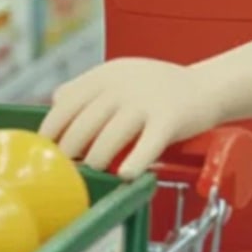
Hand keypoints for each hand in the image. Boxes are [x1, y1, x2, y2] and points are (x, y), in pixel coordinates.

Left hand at [41, 58, 219, 179]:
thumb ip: (88, 88)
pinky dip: (134, 163)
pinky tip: (126, 176)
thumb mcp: (120, 76)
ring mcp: (146, 101)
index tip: (44, 151)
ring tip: (95, 172)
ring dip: (96, 161)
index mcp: (106, 75)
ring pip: (109, 138)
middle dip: (70, 151)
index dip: (51, 130)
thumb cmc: (159, 88)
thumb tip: (55, 105)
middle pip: (83, 124)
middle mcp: (122, 86)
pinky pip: (147, 145)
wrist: (207, 85)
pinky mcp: (170, 119)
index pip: (65, 103)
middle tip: (66, 171)